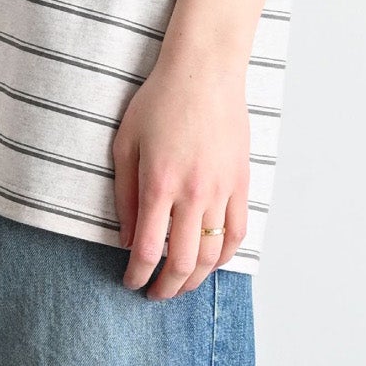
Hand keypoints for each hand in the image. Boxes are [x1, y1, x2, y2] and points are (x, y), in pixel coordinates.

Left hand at [111, 43, 249, 296]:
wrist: (204, 71)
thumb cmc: (159, 101)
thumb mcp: (126, 142)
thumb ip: (124, 195)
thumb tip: (126, 240)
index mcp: (159, 183)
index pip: (148, 250)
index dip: (137, 275)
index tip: (131, 283)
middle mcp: (193, 193)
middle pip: (182, 262)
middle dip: (166, 288)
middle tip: (154, 294)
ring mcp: (221, 190)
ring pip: (213, 255)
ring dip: (195, 279)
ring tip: (180, 285)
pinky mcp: (241, 183)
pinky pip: (238, 233)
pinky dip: (226, 256)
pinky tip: (212, 262)